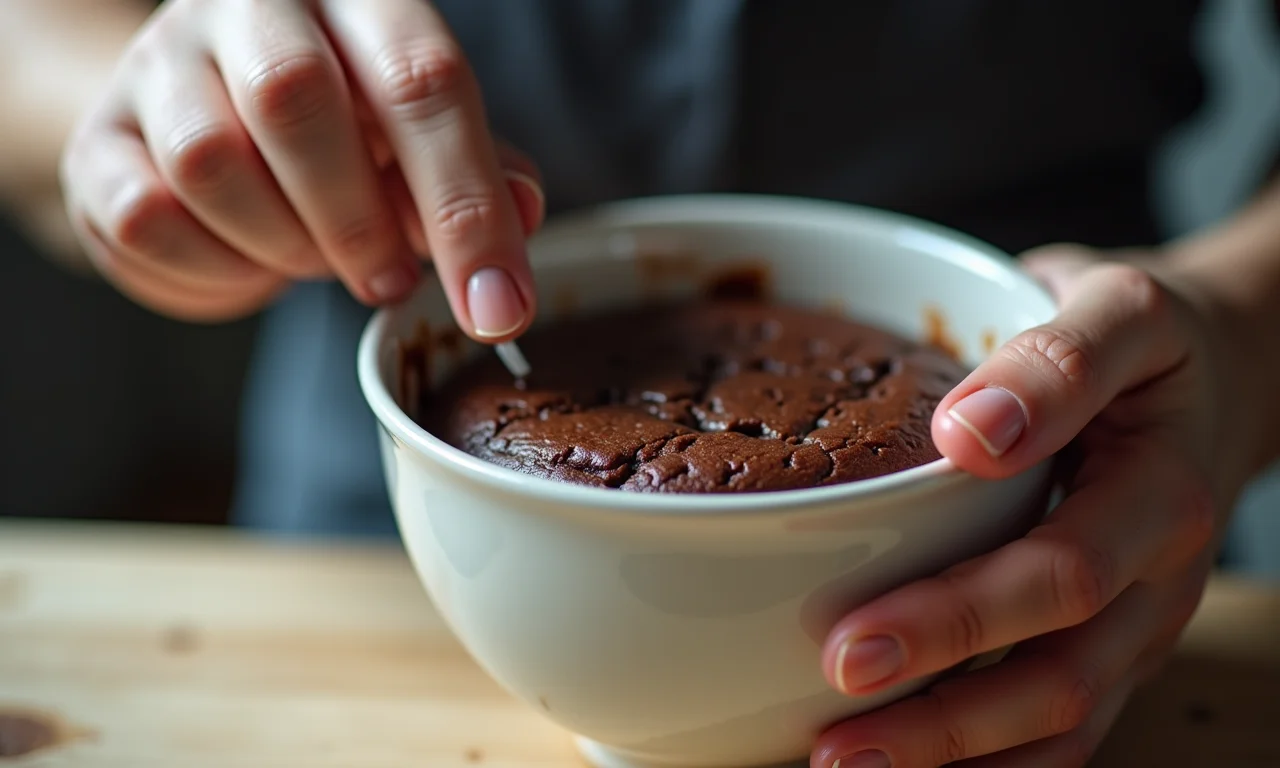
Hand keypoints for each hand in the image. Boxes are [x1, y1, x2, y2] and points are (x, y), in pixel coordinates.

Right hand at [60, 0, 542, 339]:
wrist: (208, 114)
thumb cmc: (342, 129)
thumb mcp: (422, 140)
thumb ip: (476, 172)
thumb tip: (523, 216)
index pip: (421, 79)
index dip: (466, 205)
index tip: (496, 306)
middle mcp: (251, 5)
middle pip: (294, 96)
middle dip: (357, 223)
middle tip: (387, 281)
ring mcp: (160, 61)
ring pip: (210, 160)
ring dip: (282, 245)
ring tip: (314, 257)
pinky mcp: (99, 136)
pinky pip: (145, 217)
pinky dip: (214, 270)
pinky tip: (249, 261)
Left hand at [810, 245, 1240, 767]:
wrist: (1213, 377)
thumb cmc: (1147, 345)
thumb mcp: (1119, 308)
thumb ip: (1054, 361)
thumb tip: (967, 431)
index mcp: (1157, 491)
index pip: (1062, 569)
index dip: (959, 611)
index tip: (849, 636)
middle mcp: (1157, 578)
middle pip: (1057, 668)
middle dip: (939, 699)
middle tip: (834, 701)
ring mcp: (1138, 626)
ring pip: (1060, 720)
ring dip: (952, 751)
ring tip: (842, 760)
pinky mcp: (1116, 650)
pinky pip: (1063, 734)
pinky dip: (987, 761)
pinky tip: (905, 763)